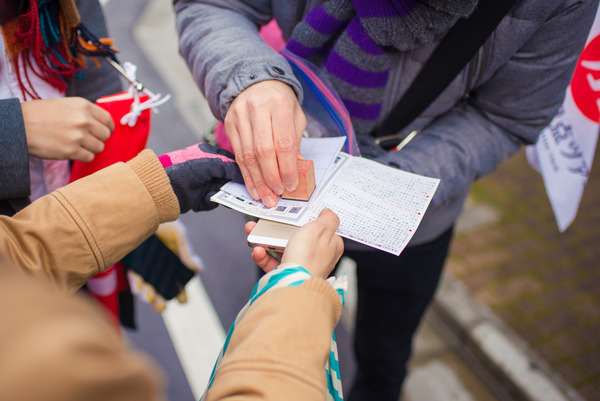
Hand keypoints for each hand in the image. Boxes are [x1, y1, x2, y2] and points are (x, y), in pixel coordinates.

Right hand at [21, 97, 113, 161]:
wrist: (20, 124)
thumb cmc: (41, 114)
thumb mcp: (66, 105)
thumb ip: (85, 113)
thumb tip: (101, 124)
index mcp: (83, 106)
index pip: (108, 120)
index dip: (108, 128)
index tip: (104, 132)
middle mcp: (83, 120)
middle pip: (105, 135)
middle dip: (99, 139)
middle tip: (88, 140)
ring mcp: (78, 136)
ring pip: (99, 147)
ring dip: (91, 148)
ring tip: (79, 145)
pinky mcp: (71, 151)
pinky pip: (89, 157)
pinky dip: (83, 156)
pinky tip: (74, 151)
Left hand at [126, 221, 203, 311]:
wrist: (146, 207)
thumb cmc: (165, 221)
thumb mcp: (179, 235)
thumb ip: (187, 253)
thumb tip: (200, 269)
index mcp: (176, 260)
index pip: (179, 280)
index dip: (181, 291)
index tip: (182, 300)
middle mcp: (161, 265)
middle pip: (163, 286)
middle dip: (162, 299)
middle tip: (162, 306)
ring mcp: (147, 264)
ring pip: (148, 284)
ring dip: (149, 294)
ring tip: (150, 298)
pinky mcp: (134, 261)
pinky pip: (135, 276)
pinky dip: (137, 285)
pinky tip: (139, 290)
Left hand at [159, 143, 243, 212]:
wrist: (162, 188)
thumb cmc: (183, 170)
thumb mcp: (209, 163)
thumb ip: (228, 166)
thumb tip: (243, 173)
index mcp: (209, 155)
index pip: (231, 162)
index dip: (240, 171)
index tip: (249, 178)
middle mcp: (207, 169)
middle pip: (229, 179)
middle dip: (231, 186)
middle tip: (237, 190)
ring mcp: (203, 184)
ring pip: (222, 192)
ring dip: (219, 195)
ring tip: (212, 193)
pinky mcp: (199, 198)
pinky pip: (212, 202)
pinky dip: (209, 201)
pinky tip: (203, 198)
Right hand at [225, 80, 305, 206]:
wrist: (255, 82)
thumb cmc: (280, 102)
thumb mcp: (295, 116)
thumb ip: (295, 142)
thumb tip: (297, 171)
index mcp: (279, 104)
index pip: (283, 142)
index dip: (288, 167)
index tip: (292, 185)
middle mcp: (257, 109)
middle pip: (263, 151)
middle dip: (272, 177)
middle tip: (279, 194)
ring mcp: (240, 117)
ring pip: (248, 156)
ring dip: (258, 181)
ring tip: (267, 198)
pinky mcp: (229, 125)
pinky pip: (238, 156)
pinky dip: (247, 176)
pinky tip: (255, 189)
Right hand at [246, 209, 343, 277]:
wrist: (293, 283)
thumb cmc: (308, 258)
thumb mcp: (320, 229)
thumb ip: (327, 219)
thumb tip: (329, 212)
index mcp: (330, 245)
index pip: (324, 229)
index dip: (312, 219)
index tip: (300, 212)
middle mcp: (316, 256)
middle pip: (299, 236)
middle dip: (282, 227)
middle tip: (271, 221)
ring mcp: (300, 264)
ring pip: (282, 248)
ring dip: (267, 240)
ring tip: (257, 234)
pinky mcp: (286, 273)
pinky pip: (272, 262)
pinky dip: (263, 256)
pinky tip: (259, 250)